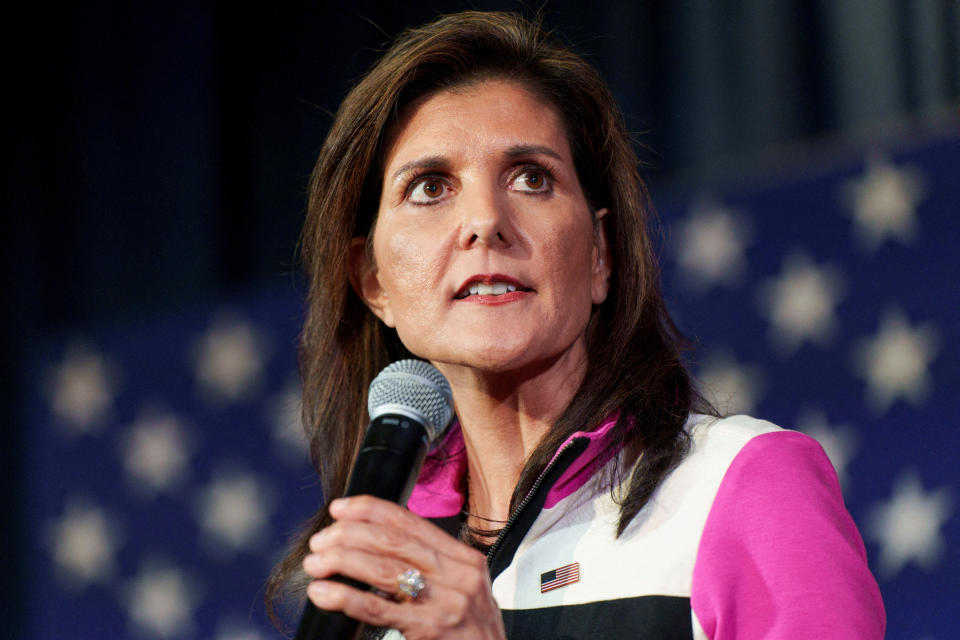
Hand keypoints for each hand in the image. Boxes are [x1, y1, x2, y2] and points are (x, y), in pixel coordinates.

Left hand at [303, 496, 506, 639]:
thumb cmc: (471, 635)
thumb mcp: (462, 591)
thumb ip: (431, 567)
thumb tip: (375, 547)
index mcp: (464, 558)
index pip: (410, 521)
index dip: (370, 509)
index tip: (339, 508)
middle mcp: (459, 575)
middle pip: (393, 541)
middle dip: (349, 535)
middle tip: (320, 542)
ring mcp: (447, 603)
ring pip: (383, 569)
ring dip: (341, 562)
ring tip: (315, 564)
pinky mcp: (432, 630)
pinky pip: (379, 609)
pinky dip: (345, 597)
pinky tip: (323, 593)